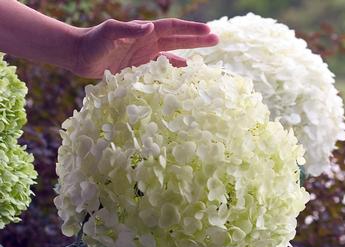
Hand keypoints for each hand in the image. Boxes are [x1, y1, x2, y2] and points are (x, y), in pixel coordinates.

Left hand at [72, 18, 217, 78]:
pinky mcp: (139, 68)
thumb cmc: (93, 42)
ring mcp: (145, 56)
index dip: (191, 31)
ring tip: (205, 59)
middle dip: (197, 39)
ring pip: (172, 55)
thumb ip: (128, 30)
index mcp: (145, 32)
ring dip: (188, 55)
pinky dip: (171, 71)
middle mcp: (148, 42)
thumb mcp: (109, 33)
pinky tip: (181, 74)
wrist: (80, 55)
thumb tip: (150, 28)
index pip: (173, 29)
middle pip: (178, 39)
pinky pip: (160, 69)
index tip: (209, 32)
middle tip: (217, 40)